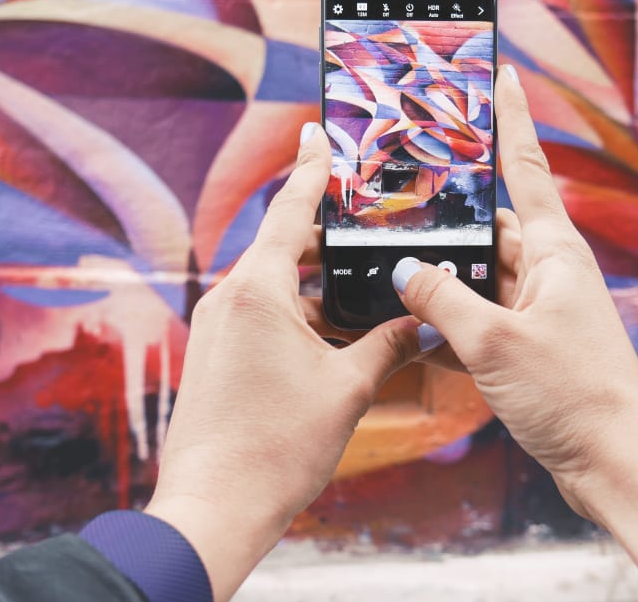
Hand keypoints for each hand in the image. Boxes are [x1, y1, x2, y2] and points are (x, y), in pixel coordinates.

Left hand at [146, 123, 421, 601]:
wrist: (215, 506)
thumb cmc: (277, 447)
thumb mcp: (348, 389)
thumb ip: (388, 345)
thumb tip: (422, 323)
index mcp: (259, 290)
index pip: (291, 209)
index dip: (311, 167)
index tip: (317, 130)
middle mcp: (231, 296)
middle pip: (285, 243)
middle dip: (328, 233)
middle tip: (369, 218)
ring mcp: (220, 324)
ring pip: (276, 281)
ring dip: (318, 281)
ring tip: (365, 283)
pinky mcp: (219, 351)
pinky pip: (264, 312)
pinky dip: (301, 311)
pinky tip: (338, 330)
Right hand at [392, 66, 637, 599]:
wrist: (616, 463)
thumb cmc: (573, 396)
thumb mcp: (494, 342)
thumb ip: (443, 299)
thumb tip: (405, 268)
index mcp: (555, 252)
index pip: (527, 167)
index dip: (511, 118)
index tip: (503, 72)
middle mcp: (552, 271)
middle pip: (494, 222)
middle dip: (455, 209)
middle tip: (408, 188)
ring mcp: (544, 308)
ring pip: (485, 272)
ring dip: (450, 272)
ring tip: (400, 261)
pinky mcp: (535, 344)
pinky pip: (486, 314)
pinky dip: (457, 317)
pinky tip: (423, 328)